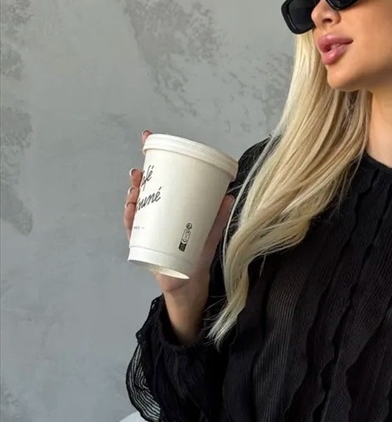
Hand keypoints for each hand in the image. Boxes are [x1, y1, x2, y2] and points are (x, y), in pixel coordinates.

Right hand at [123, 129, 235, 295]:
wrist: (187, 283)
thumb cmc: (196, 256)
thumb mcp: (209, 233)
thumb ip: (217, 217)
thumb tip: (229, 197)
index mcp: (170, 208)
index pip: (160, 179)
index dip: (152, 158)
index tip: (147, 138)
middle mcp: (156, 216)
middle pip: (144, 190)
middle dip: (139, 177)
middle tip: (140, 171)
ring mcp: (147, 229)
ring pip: (135, 207)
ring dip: (133, 195)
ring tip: (137, 188)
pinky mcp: (142, 244)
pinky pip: (133, 228)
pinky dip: (131, 217)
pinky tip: (132, 209)